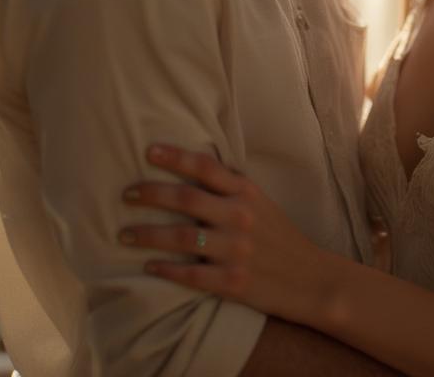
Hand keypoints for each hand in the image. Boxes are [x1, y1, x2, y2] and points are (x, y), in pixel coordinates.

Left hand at [120, 144, 329, 324]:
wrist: (309, 278)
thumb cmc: (278, 237)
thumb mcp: (260, 202)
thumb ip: (230, 187)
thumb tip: (192, 165)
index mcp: (246, 193)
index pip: (206, 167)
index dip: (175, 157)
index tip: (148, 150)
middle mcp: (240, 216)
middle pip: (186, 199)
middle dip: (151, 194)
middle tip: (125, 193)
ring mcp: (236, 250)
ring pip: (181, 237)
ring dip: (147, 234)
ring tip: (124, 234)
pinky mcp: (232, 282)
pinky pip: (189, 275)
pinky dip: (165, 270)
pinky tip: (148, 267)